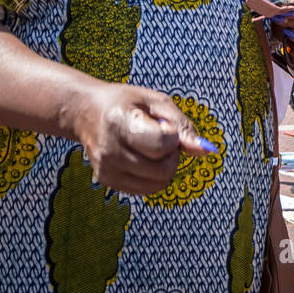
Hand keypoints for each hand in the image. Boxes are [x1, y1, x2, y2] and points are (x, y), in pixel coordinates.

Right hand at [72, 82, 213, 195]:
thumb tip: (206, 151)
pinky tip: (143, 158)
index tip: (165, 125)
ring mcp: (106, 170)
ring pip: (157, 184)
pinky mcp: (107, 182)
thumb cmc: (126, 103)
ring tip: (151, 148)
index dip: (173, 136)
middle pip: (163, 170)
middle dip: (172, 155)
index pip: (162, 145)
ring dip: (164, 167)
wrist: (87, 112)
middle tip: (161, 138)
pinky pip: (146, 190)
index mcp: (121, 123)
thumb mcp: (156, 102)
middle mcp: (110, 150)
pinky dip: (153, 176)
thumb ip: (182, 126)